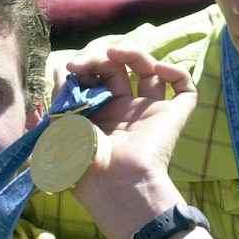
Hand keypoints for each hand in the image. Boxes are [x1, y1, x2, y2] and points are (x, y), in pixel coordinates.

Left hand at [69, 45, 196, 238]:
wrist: (114, 186)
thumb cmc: (82, 164)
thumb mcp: (57, 130)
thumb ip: (55, 102)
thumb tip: (54, 76)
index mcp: (97, 116)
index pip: (93, 78)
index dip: (83, 67)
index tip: (69, 68)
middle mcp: (123, 112)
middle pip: (117, 69)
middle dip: (99, 58)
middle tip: (83, 63)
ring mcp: (148, 112)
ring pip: (149, 71)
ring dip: (133, 53)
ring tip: (115, 52)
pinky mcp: (172, 116)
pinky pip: (184, 88)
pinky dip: (177, 72)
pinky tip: (158, 69)